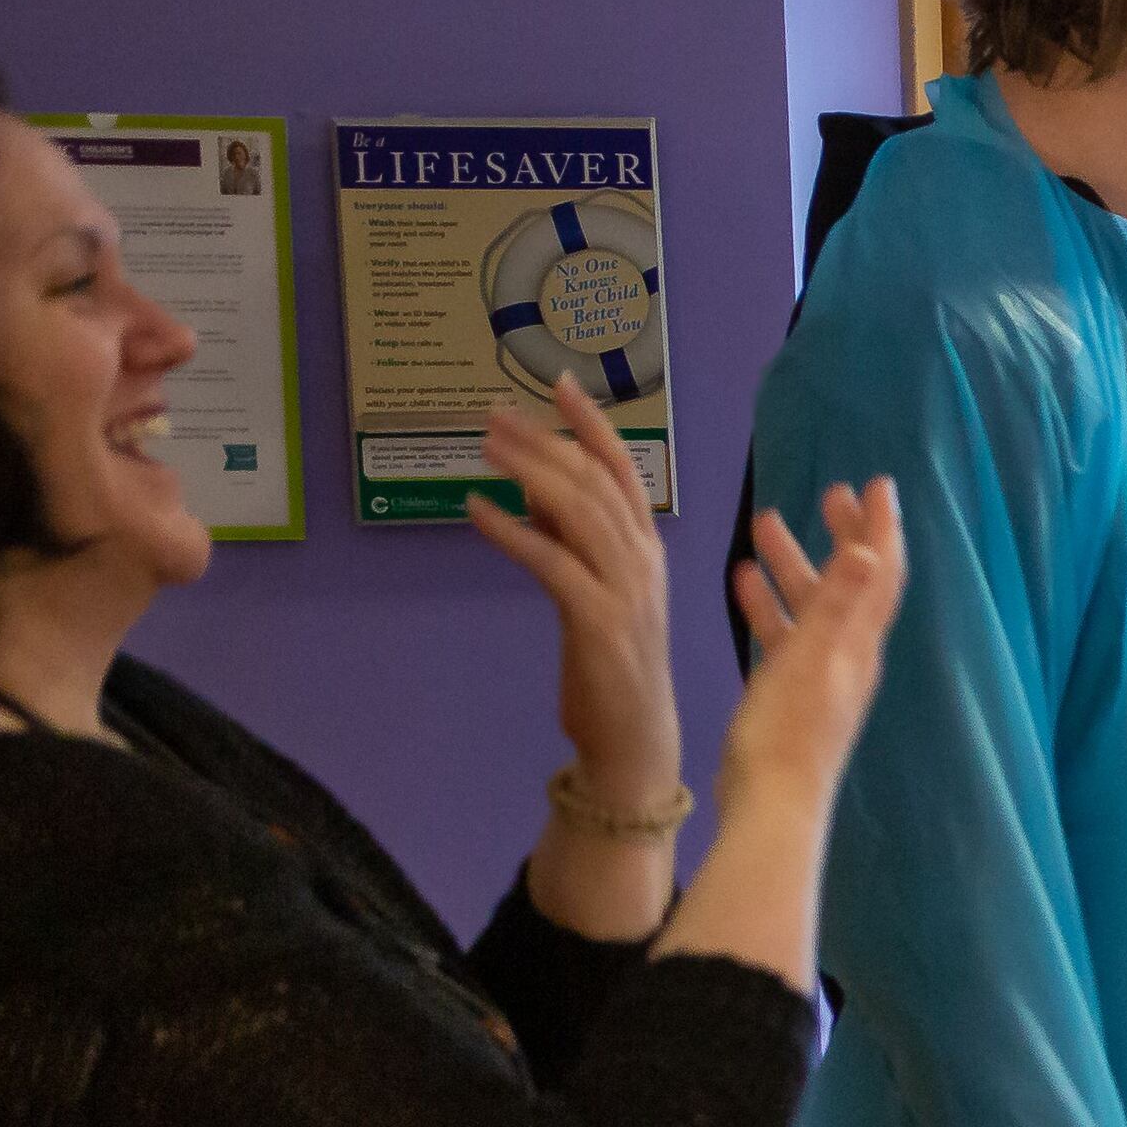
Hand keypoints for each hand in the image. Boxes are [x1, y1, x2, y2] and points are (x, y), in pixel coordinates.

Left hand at [467, 380, 678, 808]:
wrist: (634, 741)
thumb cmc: (611, 671)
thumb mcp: (594, 595)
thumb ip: (573, 544)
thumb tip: (535, 494)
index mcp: (648, 554)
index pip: (623, 474)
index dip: (592, 426)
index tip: (559, 385)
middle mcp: (644, 563)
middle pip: (596, 482)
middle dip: (545, 441)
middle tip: (494, 414)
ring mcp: (626, 590)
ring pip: (579, 511)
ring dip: (529, 471)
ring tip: (485, 446)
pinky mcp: (598, 619)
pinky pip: (551, 560)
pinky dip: (513, 530)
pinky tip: (478, 509)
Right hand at [725, 481, 902, 808]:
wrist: (771, 806)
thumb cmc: (787, 732)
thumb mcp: (810, 658)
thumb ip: (837, 603)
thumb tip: (871, 550)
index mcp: (859, 643)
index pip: (881, 573)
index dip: (882, 527)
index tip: (878, 483)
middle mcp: (850, 656)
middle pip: (854, 582)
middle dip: (844, 534)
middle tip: (829, 492)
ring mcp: (822, 677)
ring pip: (814, 605)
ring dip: (794, 563)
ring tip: (763, 523)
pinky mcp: (792, 695)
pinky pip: (786, 634)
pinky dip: (769, 604)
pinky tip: (741, 582)